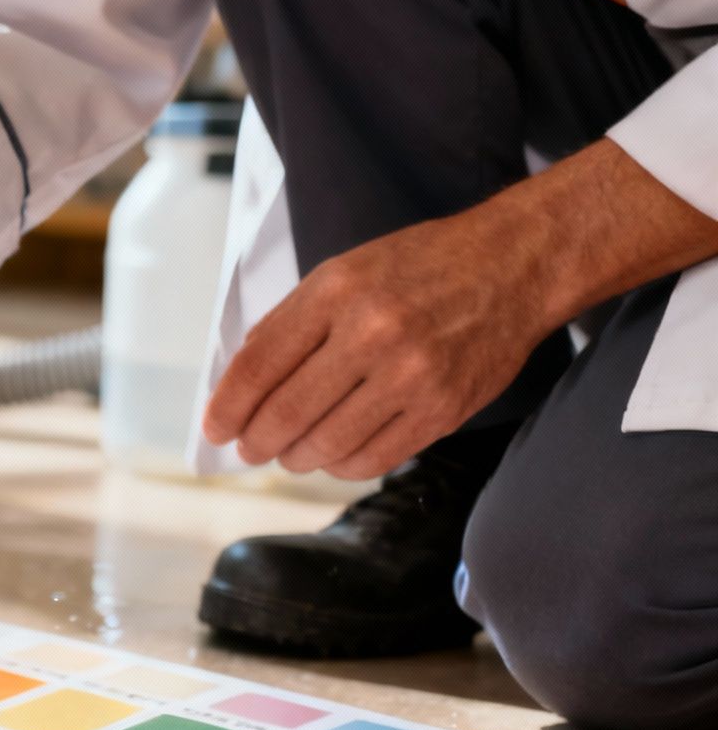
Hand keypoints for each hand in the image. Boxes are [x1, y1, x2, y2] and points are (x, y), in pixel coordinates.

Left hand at [204, 138, 717, 480]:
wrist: (514, 264)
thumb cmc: (420, 268)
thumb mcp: (344, 271)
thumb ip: (291, 323)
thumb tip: (240, 383)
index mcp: (337, 292)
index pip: (259, 364)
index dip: (227, 406)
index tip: (215, 428)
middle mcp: (373, 332)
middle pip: (286, 413)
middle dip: (255, 441)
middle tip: (249, 449)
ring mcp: (412, 375)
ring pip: (325, 445)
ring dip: (296, 457)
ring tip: (291, 452)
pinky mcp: (443, 409)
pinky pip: (372, 459)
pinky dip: (341, 465)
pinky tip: (334, 455)